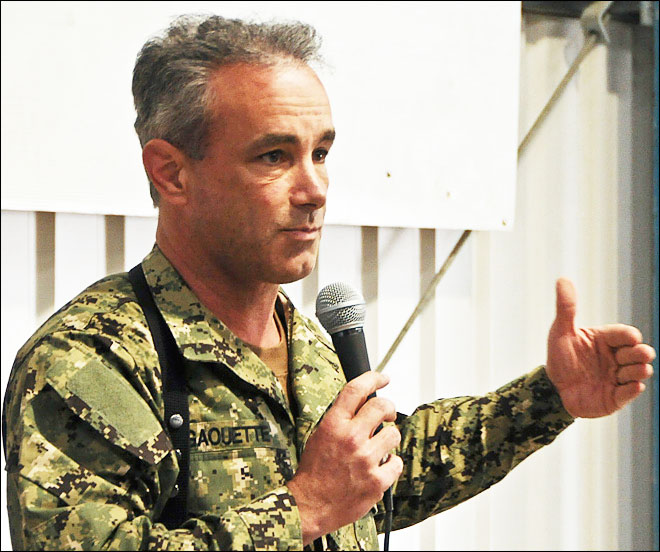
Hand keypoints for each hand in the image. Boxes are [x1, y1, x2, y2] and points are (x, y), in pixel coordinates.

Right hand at [287, 371, 402, 545]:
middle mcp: (351, 438)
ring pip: (393, 434)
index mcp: (334, 424)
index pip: (357, 389)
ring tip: (377, 448)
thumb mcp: (320, 434)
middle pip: (382, 406)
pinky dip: (390, 464)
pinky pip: (396, 462)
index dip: (374, 378)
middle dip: (388, 408)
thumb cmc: (314, 470)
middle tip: (387, 415)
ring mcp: (366, 460)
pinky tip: (378, 467)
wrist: (310, 504)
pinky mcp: (377, 481)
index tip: (383, 378)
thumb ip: (341, 417)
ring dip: (388, 438)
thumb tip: (362, 401)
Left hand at [546, 278, 654, 417]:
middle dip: (640, 353)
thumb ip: (566, 308)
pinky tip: (633, 385)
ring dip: (639, 370)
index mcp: (606, 340)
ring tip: (638, 370)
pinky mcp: (616, 397)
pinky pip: (630, 393)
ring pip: (638, 372)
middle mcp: (615, 358)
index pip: (625, 335)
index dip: (630, 336)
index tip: (631, 338)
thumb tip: (562, 279)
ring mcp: (617, 377)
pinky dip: (633, 389)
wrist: (551, 389)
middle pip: (637, 352)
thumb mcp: (560, 331)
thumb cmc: (559, 358)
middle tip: (638, 354)